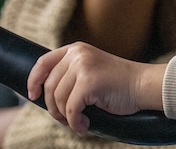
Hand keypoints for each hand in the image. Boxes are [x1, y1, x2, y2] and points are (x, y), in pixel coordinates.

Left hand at [27, 43, 165, 135]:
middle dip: (54, 108)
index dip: (34, 80)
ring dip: (66, 117)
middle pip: (50, 87)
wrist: (142, 85)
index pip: (43, 62)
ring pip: (59, 100)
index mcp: (76, 49)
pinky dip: (75, 123)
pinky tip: (85, 126)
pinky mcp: (89, 82)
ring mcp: (83, 67)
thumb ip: (70, 74)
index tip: (33, 96)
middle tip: (66, 119)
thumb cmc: (117, 83)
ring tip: (79, 122)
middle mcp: (77, 54)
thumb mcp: (90, 70)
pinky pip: (71, 110)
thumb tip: (42, 94)